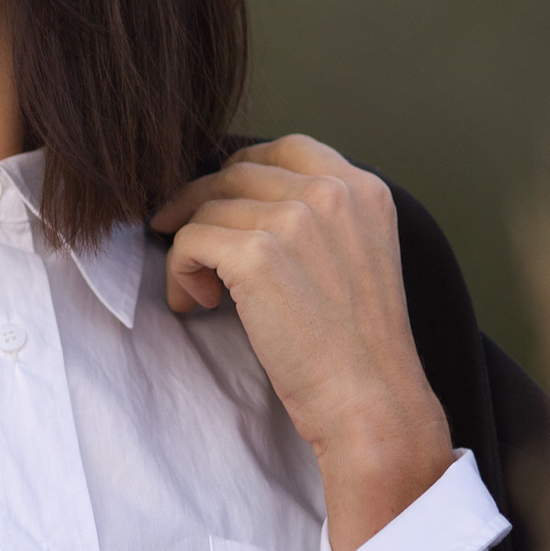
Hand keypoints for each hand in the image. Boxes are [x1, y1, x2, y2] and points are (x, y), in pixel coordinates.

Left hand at [150, 136, 452, 550]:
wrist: (370, 402)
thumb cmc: (356, 347)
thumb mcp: (358, 258)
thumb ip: (318, 218)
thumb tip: (238, 199)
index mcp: (364, 189)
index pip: (285, 148)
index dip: (239, 171)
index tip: (218, 202)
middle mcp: (333, 192)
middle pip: (236, 172)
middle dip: (199, 203)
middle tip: (180, 239)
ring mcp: (294, 219)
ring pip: (207, 207)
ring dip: (190, 248)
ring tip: (199, 291)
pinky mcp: (256, 254)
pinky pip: (188, 242)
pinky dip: (179, 272)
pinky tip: (194, 303)